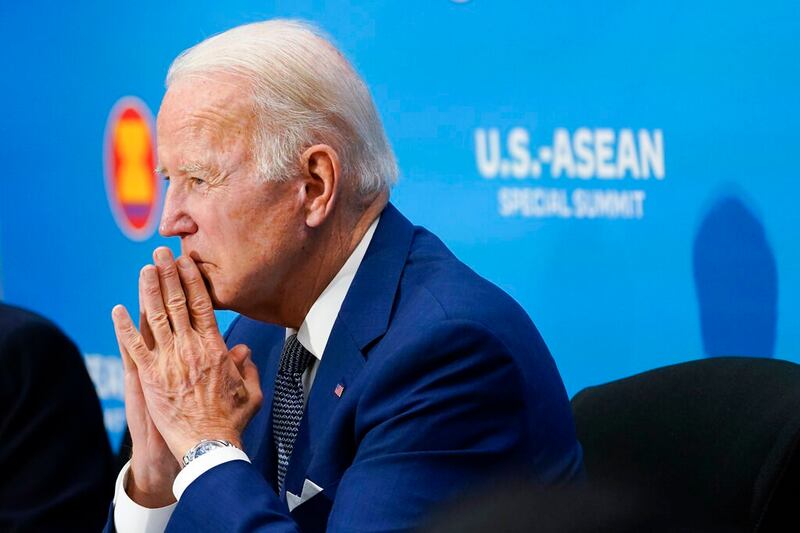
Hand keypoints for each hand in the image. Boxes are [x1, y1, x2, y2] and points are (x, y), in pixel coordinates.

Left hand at [112, 247, 262, 467]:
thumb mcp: (250, 392)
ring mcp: (168, 361)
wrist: (208, 445)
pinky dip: (125, 327)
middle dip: (169, 275)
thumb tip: (244, 351)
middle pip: (177, 303)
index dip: (193, 281)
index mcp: (215, 348)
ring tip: (144, 270)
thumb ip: (247, 368)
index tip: (187, 262)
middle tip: (161, 253)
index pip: (202, 305)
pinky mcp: (150, 377)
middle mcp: (191, 348)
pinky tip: (117, 310)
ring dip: (148, 290)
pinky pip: (134, 347)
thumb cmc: (231, 421)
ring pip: (155, 317)